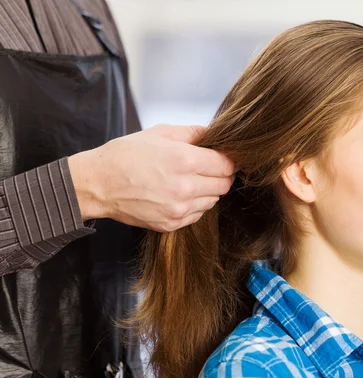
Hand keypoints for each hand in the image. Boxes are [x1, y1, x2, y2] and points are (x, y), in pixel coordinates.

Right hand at [69, 124, 234, 231]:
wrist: (98, 184)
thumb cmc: (126, 155)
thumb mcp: (160, 133)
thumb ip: (193, 133)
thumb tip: (215, 134)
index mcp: (184, 161)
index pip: (226, 165)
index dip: (228, 160)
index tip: (224, 157)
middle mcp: (185, 188)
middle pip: (224, 185)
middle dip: (222, 175)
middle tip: (210, 168)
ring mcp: (178, 209)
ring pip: (213, 200)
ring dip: (208, 190)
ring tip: (190, 180)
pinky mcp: (171, 224)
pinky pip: (197, 214)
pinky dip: (195, 204)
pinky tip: (180, 194)